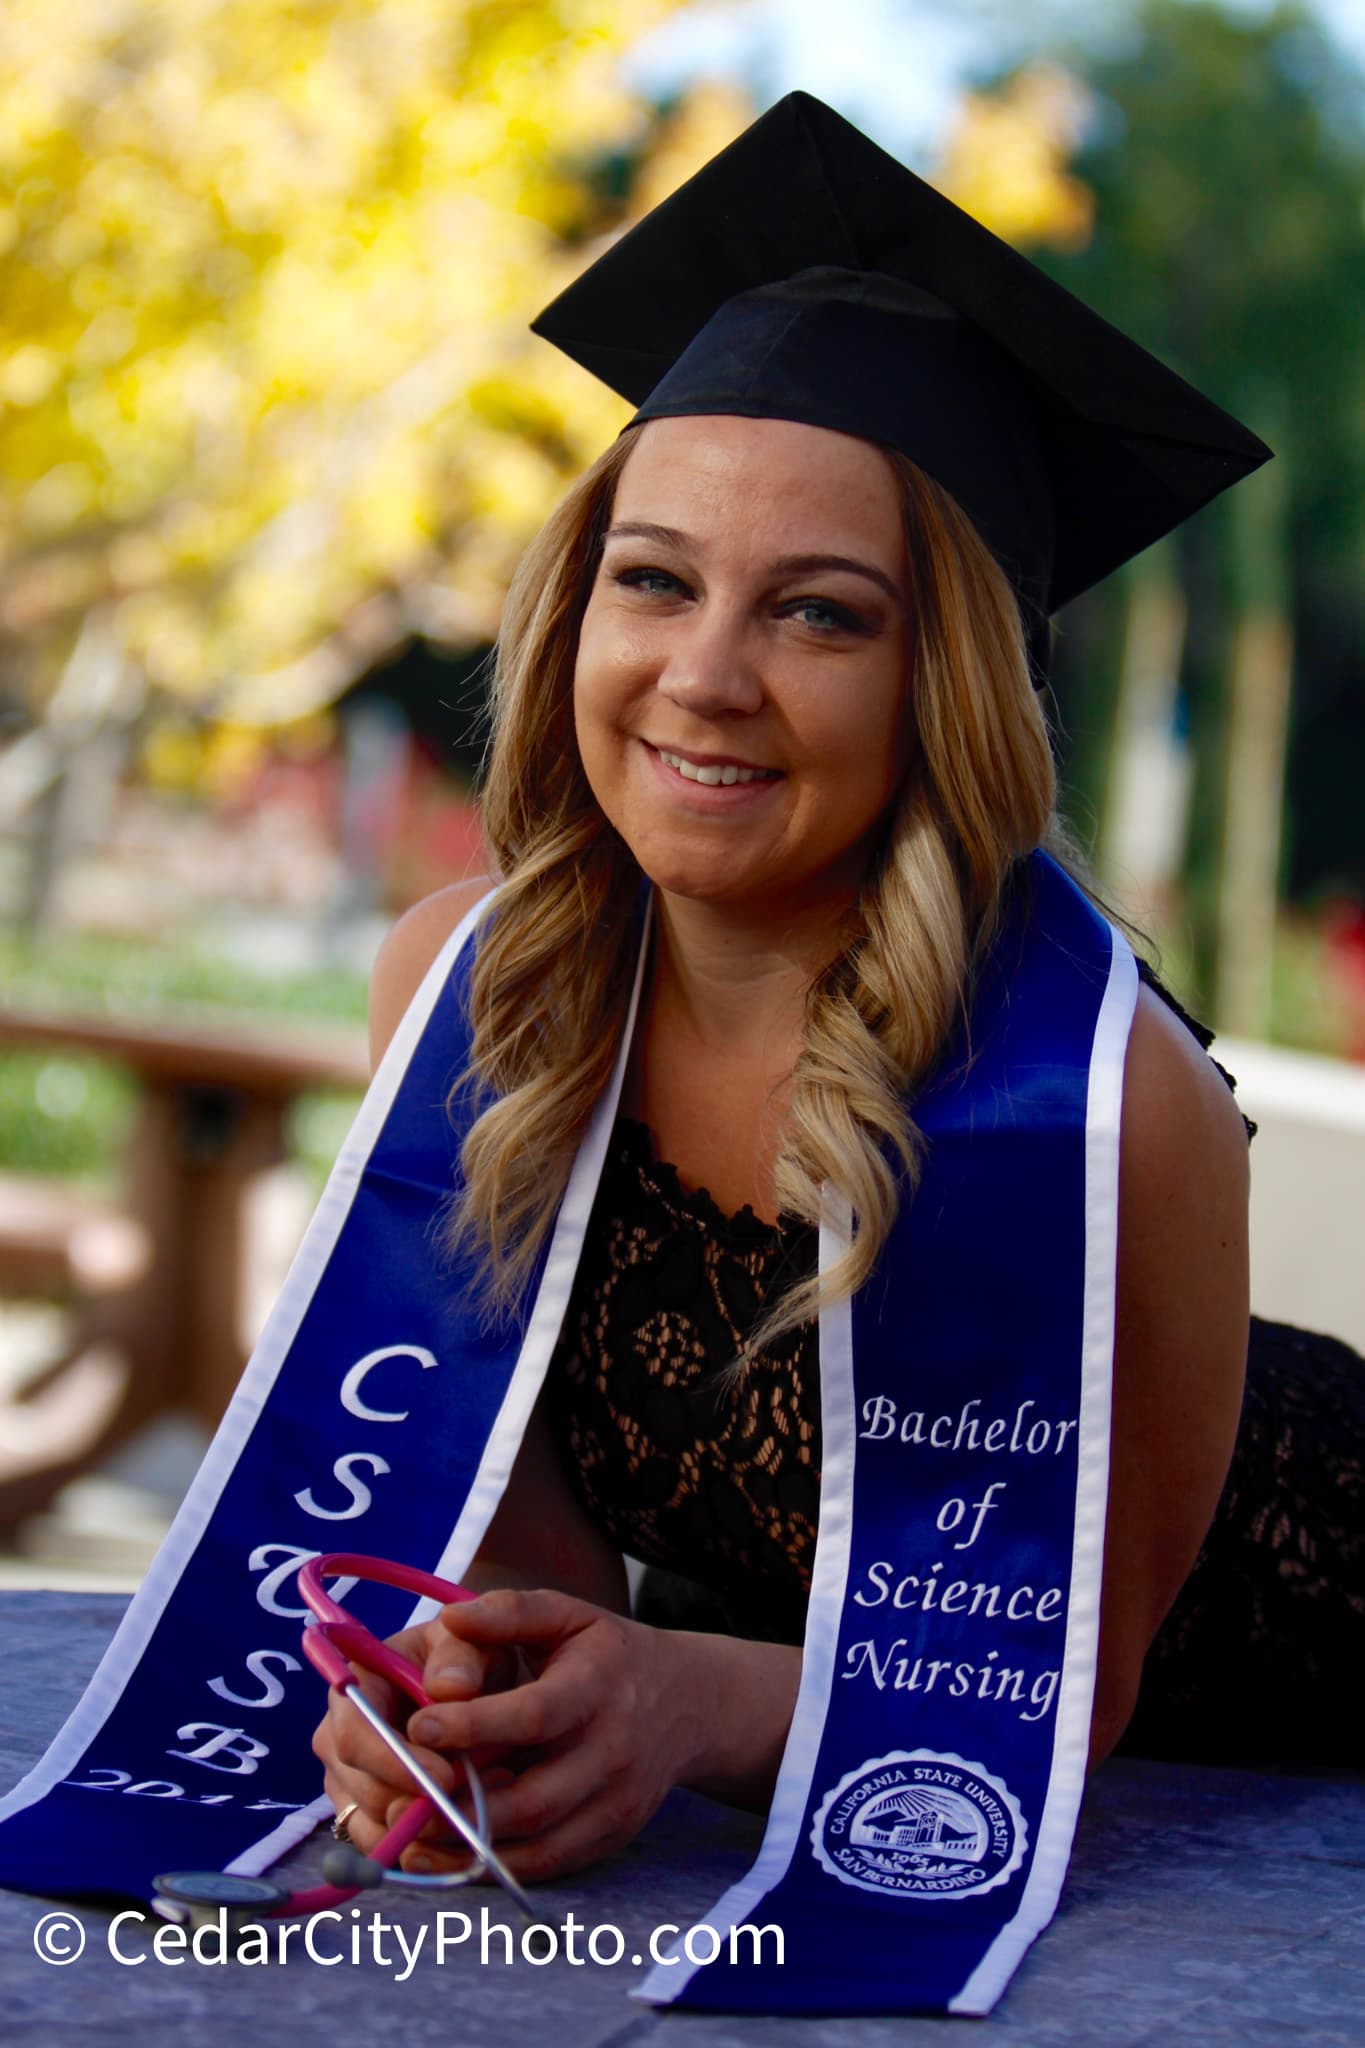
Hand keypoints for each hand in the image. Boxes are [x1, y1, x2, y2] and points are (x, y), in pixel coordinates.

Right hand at [311, 1618, 514, 1862]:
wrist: (473, 1687)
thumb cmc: (464, 1659)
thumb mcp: (470, 1641)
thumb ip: (461, 1656)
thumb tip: (448, 1689)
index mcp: (353, 1688)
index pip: (355, 1735)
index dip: (396, 1762)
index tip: (446, 1776)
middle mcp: (336, 1739)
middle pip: (363, 1789)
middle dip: (418, 1800)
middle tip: (476, 1798)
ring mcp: (346, 1782)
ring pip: (374, 1826)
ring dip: (426, 1827)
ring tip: (483, 1806)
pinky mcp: (363, 1815)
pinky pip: (384, 1847)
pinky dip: (424, 1846)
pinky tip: (465, 1824)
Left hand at [392, 1588, 705, 1883]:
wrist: (689, 1704)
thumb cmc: (608, 1654)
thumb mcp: (567, 1615)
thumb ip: (509, 1612)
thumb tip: (450, 1620)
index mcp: (598, 1688)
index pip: (534, 1715)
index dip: (474, 1726)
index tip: (419, 1725)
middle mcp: (613, 1751)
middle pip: (533, 1797)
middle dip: (461, 1806)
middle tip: (398, 1798)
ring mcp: (616, 1802)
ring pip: (536, 1843)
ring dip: (469, 1845)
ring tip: (409, 1833)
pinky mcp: (611, 1837)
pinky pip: (547, 1865)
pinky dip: (495, 1867)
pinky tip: (449, 1854)